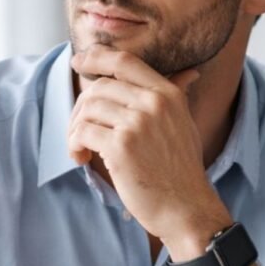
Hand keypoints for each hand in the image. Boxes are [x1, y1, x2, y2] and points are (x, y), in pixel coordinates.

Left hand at [68, 46, 218, 243]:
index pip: (124, 61)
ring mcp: (137, 124)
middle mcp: (153, 103)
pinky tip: (82, 159)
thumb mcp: (184, 124)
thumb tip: (189, 72)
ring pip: (87, 109)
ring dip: (76, 129)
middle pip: (99, 87)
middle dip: (81, 108)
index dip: (96, 57)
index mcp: (167, 94)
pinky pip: (82, 132)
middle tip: (79, 132)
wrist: (186, 208)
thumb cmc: (182, 170)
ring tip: (82, 149)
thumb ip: (176, 97)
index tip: (78, 61)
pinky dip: (74, 145)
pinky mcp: (120, 147)